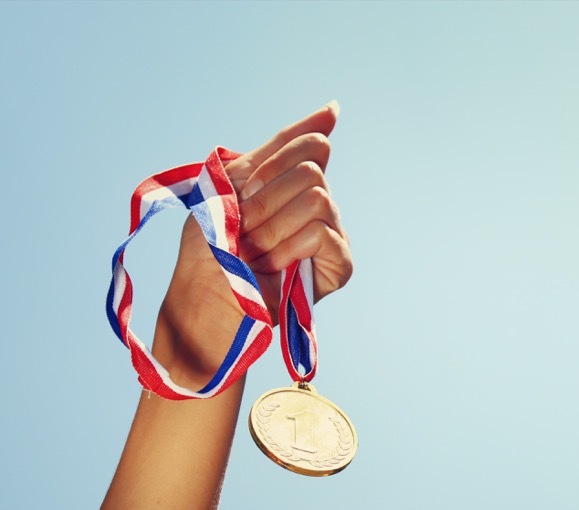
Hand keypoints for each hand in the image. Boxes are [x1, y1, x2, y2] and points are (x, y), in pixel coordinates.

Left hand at [155, 102, 351, 387]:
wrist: (205, 296)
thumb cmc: (212, 245)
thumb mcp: (235, 182)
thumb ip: (278, 148)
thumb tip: (334, 109)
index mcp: (296, 182)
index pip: (311, 144)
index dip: (273, 164)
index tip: (247, 189)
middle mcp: (321, 204)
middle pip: (312, 169)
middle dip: (267, 198)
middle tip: (244, 228)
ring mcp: (333, 234)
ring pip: (316, 198)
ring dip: (273, 225)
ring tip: (254, 250)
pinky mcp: (340, 265)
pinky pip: (322, 232)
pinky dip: (287, 247)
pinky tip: (272, 265)